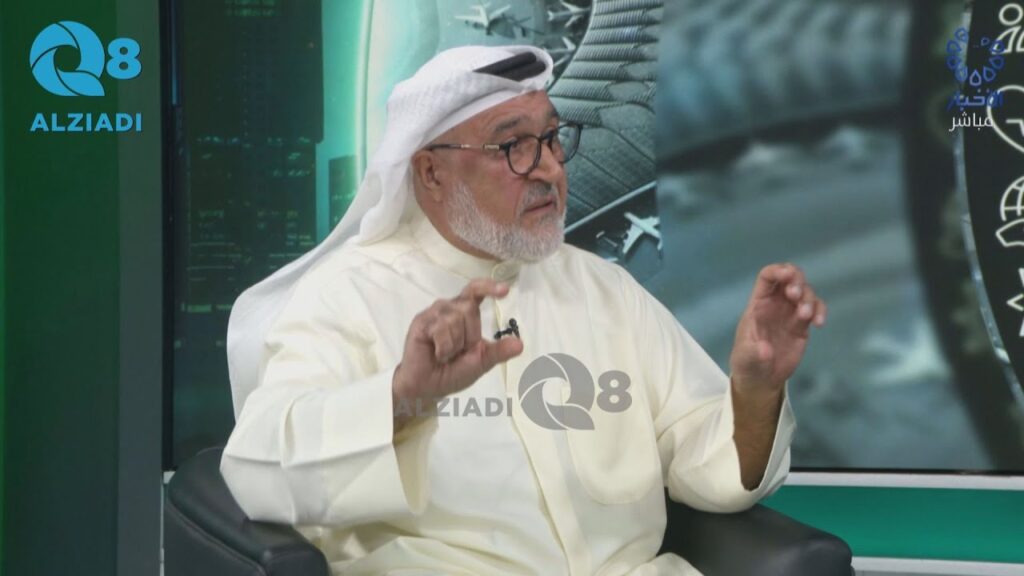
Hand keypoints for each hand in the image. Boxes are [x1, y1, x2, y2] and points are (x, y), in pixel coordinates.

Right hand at [393, 279, 522, 426]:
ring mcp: (434, 314)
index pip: (475, 291)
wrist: (428, 387)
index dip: (488, 287)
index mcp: (464, 313)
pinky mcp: (421, 322)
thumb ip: (498, 352)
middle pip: (469, 309)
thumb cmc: (452, 371)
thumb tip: (520, 344)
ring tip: (444, 354)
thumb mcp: (481, 362)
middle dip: (468, 336)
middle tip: (458, 352)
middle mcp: (449, 308)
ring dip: (454, 344)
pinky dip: (443, 348)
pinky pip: (440, 329)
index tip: (505, 291)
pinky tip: (436, 354)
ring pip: (455, 319)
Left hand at [729, 263, 826, 394]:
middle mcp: (775, 304)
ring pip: (806, 292)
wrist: (761, 379)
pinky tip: (819, 323)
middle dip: (797, 280)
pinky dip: (820, 311)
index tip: (788, 275)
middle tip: (795, 296)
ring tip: (806, 316)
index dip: (778, 271)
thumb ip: (753, 353)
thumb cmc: (747, 364)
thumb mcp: (745, 359)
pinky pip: (815, 310)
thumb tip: (765, 350)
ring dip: (809, 299)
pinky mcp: (802, 326)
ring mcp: (790, 313)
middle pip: (791, 277)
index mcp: (758, 304)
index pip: (767, 277)